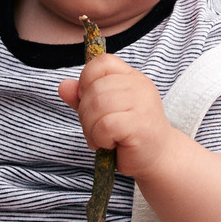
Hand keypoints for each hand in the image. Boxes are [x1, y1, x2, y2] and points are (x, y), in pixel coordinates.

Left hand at [58, 52, 181, 176]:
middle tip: (95, 129)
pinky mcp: (140, 125)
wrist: (157, 159)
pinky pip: (105, 125)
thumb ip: (83, 98)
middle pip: (95, 88)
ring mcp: (142, 104)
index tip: (89, 102)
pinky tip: (110, 144)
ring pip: (98, 106)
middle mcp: (139, 86)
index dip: (87, 80)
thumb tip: (63, 86)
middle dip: (85, 113)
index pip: (103, 62)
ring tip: (102, 139)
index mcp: (132, 77)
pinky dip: (100, 138)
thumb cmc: (129, 135)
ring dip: (91, 128)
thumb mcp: (103, 112)